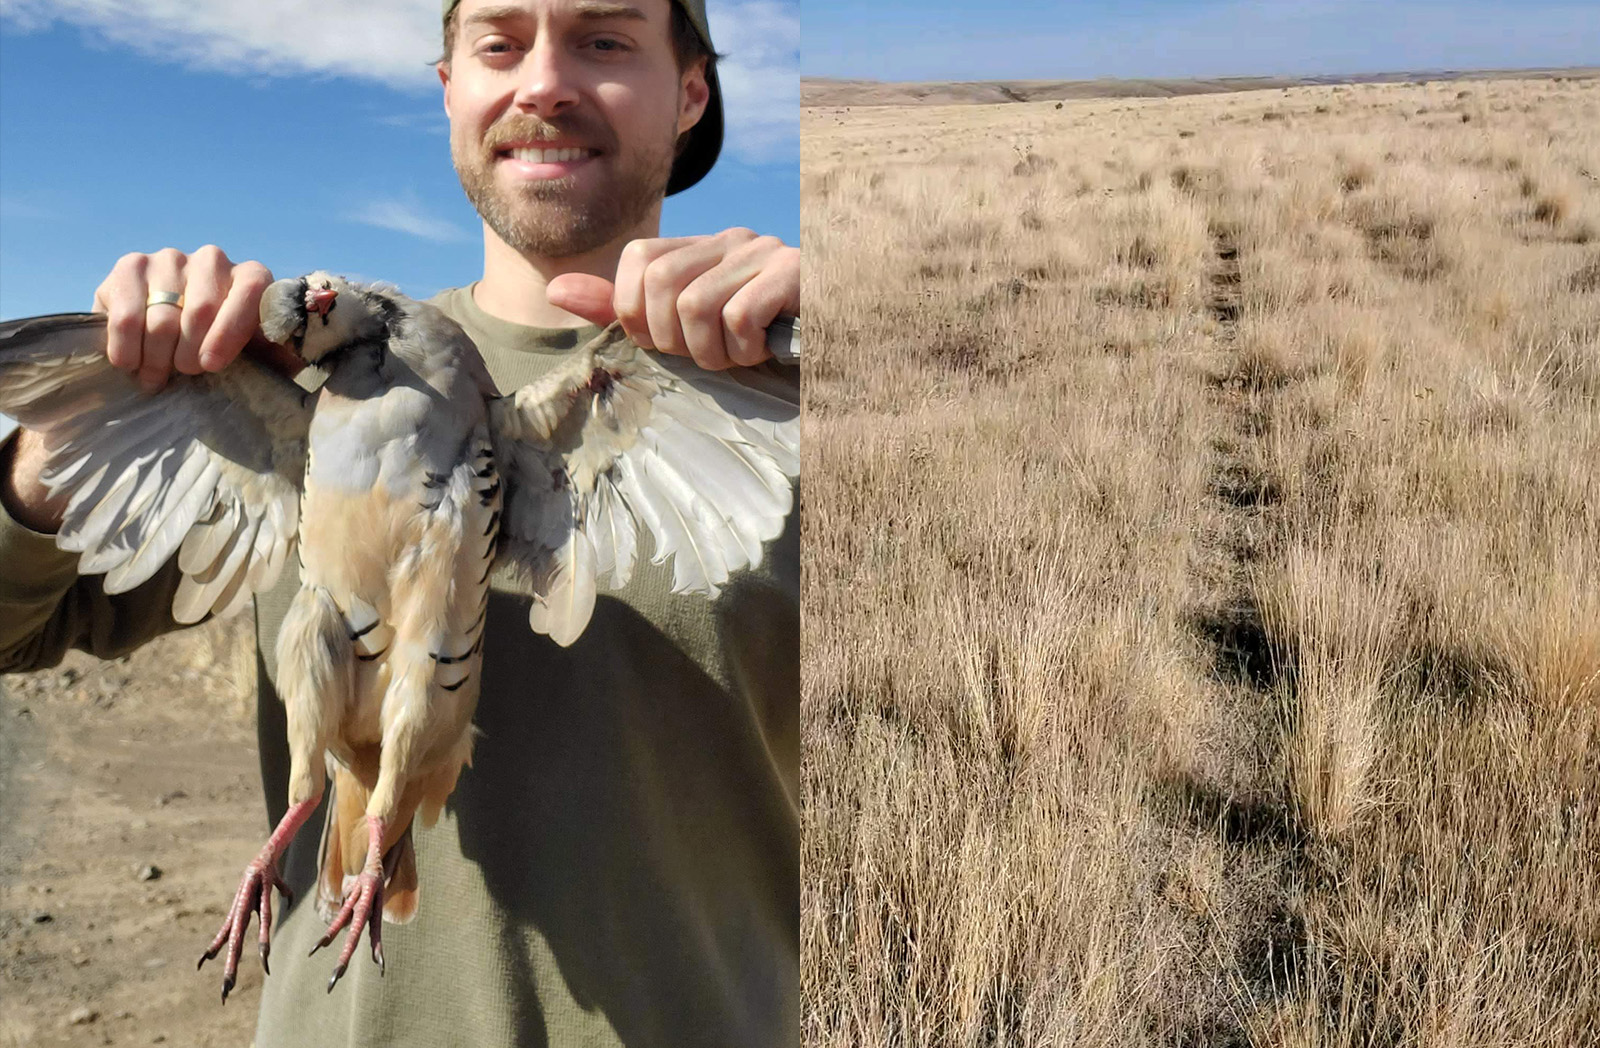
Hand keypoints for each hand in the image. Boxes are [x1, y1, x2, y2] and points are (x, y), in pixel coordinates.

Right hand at [92, 245, 273, 391]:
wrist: (170, 330)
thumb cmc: (225, 347)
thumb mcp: (259, 352)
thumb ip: (281, 353)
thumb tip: (296, 360)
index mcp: (252, 277)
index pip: (249, 292)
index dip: (230, 331)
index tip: (211, 365)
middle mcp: (212, 260)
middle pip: (200, 310)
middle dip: (190, 354)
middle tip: (184, 375)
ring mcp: (169, 259)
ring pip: (162, 318)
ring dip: (157, 358)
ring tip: (156, 377)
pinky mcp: (130, 267)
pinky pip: (126, 315)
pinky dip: (126, 347)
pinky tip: (129, 363)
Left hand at [547, 228, 798, 370]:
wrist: (833, 343)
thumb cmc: (754, 340)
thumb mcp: (684, 328)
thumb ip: (622, 309)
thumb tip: (554, 291)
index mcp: (699, 247)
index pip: (637, 259)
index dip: (637, 313)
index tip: (669, 343)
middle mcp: (729, 239)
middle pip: (661, 284)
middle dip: (674, 340)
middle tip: (706, 354)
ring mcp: (763, 252)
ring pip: (696, 305)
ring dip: (712, 351)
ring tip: (737, 355)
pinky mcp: (794, 273)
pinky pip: (740, 315)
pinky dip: (744, 348)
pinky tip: (762, 350)